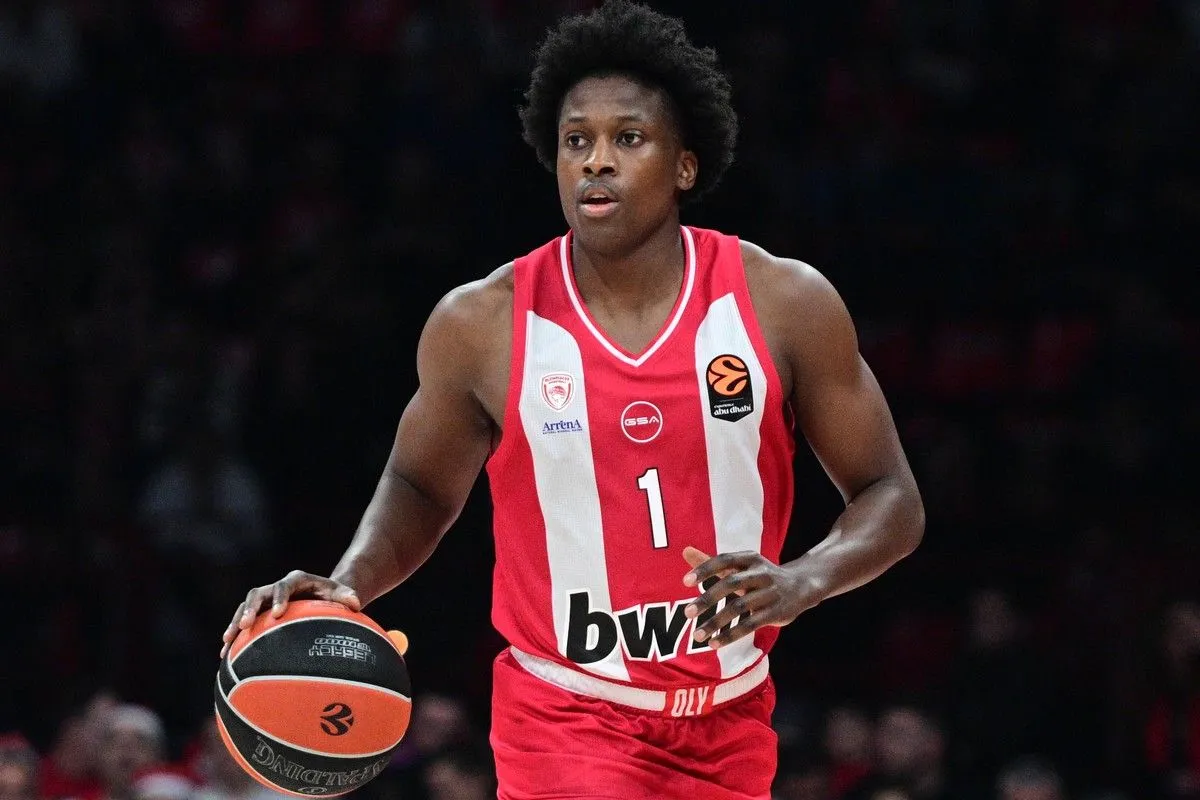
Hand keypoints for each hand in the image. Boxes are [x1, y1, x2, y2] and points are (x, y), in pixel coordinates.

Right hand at [220, 570, 360, 656]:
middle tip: (246, 625)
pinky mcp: (258, 613)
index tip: (277, 614)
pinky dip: (234, 636)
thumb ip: (347, 596)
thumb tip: (356, 603)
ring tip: (227, 641)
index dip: (279, 598)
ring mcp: (265, 600)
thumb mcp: (341, 592)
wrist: (321, 595)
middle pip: (257, 594)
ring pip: (244, 608)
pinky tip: (224, 654)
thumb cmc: (332, 595)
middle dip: (250, 609)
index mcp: (295, 580)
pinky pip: (242, 623)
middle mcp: (276, 588)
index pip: (285, 586)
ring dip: (235, 622)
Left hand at [681, 547, 821, 648]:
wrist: (801, 586)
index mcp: (750, 559)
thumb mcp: (740, 566)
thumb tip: (685, 551)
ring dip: (716, 622)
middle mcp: (760, 573)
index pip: (724, 560)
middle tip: (687, 612)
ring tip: (697, 635)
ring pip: (739, 608)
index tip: (685, 581)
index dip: (705, 569)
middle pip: (731, 584)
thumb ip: (712, 562)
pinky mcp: (775, 613)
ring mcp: (769, 593)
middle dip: (708, 599)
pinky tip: (714, 643)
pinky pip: (750, 625)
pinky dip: (731, 635)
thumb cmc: (760, 576)